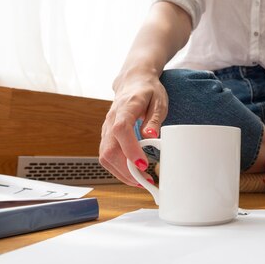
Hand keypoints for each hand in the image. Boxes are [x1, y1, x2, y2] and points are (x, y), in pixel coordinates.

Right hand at [99, 70, 166, 186]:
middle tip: (145, 180)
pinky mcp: (106, 137)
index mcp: (125, 108)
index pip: (121, 130)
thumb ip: (154, 119)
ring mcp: (106, 129)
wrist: (132, 82)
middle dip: (126, 170)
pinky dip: (118, 170)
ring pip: (105, 157)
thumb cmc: (148, 91)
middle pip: (109, 149)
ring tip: (140, 181)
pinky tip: (132, 175)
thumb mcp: (159, 101)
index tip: (143, 164)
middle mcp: (111, 120)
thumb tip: (150, 136)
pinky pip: (107, 157)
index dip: (130, 149)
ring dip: (121, 173)